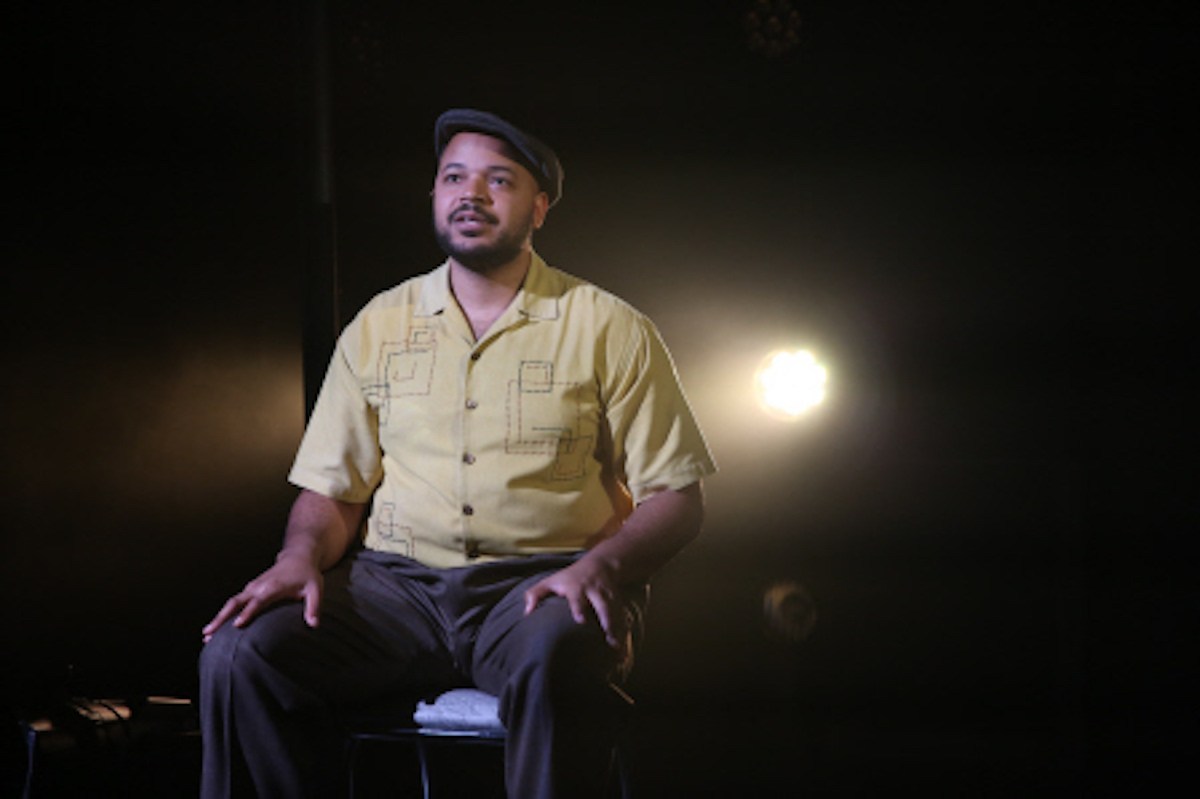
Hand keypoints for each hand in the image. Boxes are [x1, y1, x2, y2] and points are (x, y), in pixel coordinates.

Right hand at [201, 552, 322, 642]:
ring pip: (231, 603)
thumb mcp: (316, 589)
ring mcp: (252, 588)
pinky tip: (216, 629)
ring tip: (206, 636)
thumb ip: (314, 606)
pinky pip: (234, 603)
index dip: (248, 613)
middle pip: (235, 602)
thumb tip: (314, 625)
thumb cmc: (307, 575)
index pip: (258, 601)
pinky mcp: (250, 591)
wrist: (297, 557)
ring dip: (218, 618)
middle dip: (221, 617)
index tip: (236, 625)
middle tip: (208, 634)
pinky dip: (223, 615)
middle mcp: (258, 587)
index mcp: (273, 587)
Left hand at [524, 556, 628, 656]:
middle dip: (607, 621)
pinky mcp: (618, 603)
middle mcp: (594, 591)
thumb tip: (526, 612)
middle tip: (608, 638)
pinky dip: (625, 633)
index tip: (580, 620)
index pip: (577, 597)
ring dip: (618, 629)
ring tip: (618, 648)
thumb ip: (535, 594)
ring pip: (616, 612)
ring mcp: (608, 597)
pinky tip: (624, 651)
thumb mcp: (551, 580)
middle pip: (603, 605)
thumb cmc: (570, 577)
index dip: (579, 607)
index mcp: (577, 587)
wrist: (601, 564)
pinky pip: (623, 618)